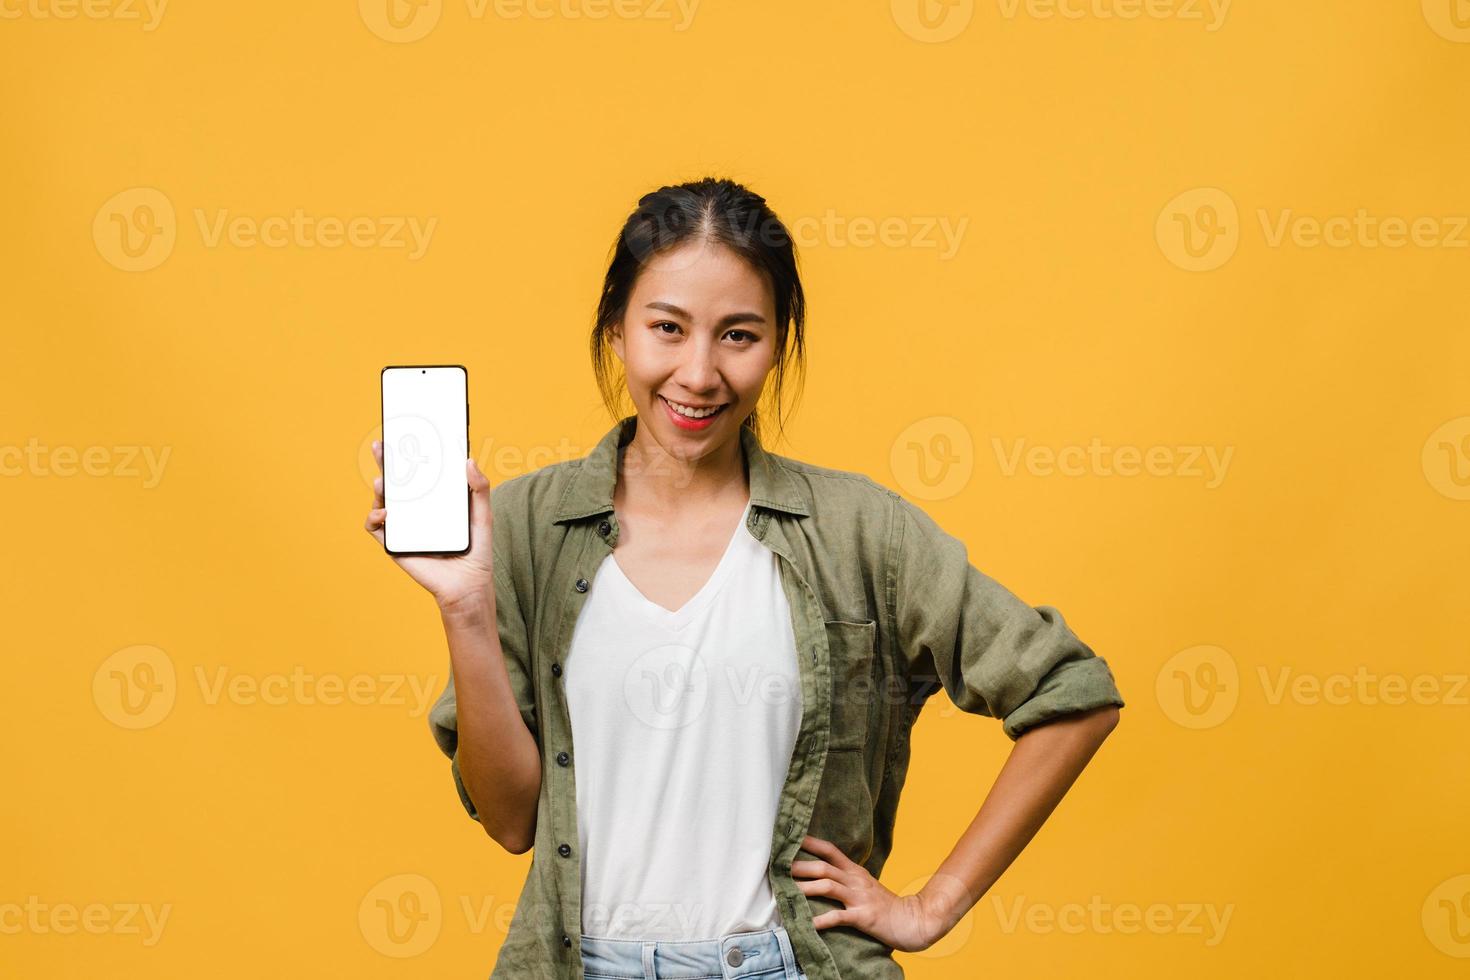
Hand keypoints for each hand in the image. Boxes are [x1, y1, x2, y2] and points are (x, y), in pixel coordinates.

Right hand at [363, 439, 495, 609]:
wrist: (468, 585)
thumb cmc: (476, 551)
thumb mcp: (482, 515)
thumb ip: (479, 489)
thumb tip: (469, 460)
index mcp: (434, 501)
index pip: (419, 473)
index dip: (410, 455)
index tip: (406, 435)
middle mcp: (415, 511)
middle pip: (396, 482)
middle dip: (386, 462)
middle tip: (383, 445)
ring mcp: (403, 526)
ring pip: (382, 501)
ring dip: (379, 488)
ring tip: (383, 480)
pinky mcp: (394, 544)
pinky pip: (375, 527)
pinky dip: (374, 517)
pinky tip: (384, 513)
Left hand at [791, 836, 944, 952]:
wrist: (912, 920)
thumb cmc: (885, 905)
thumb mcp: (865, 885)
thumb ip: (847, 878)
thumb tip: (823, 875)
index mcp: (855, 871)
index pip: (831, 851)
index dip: (811, 844)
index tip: (792, 838)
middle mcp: (856, 880)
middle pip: (824, 868)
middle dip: (800, 866)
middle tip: (778, 867)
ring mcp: (859, 897)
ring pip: (828, 887)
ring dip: (806, 889)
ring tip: (786, 891)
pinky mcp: (863, 916)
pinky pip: (839, 916)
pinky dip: (823, 920)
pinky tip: (809, 924)